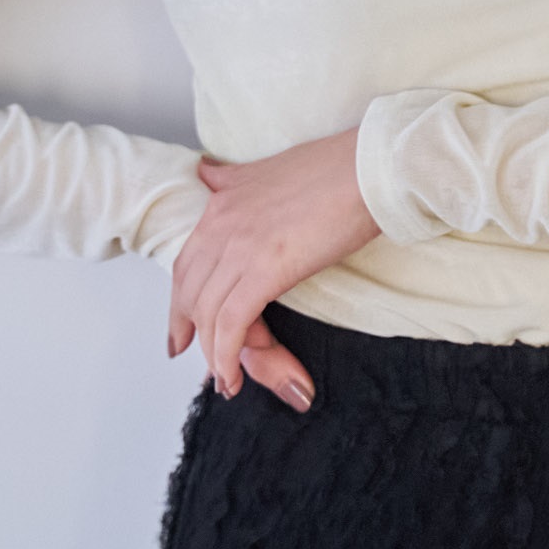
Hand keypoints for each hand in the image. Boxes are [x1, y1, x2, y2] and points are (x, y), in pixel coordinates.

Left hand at [166, 126, 380, 405]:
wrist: (368, 168)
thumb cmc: (334, 167)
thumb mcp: (268, 168)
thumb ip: (234, 179)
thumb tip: (208, 174)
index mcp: (221, 202)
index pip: (187, 263)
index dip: (181, 301)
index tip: (181, 332)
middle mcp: (221, 224)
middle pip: (189, 293)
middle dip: (193, 334)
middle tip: (206, 364)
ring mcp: (240, 247)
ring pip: (208, 314)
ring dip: (215, 354)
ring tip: (228, 381)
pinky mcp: (265, 270)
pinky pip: (232, 324)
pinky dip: (227, 357)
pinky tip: (234, 378)